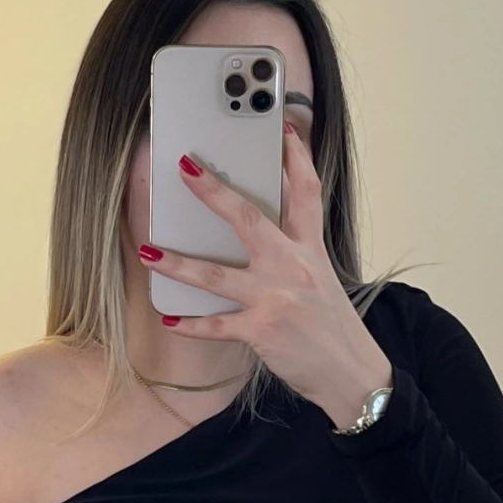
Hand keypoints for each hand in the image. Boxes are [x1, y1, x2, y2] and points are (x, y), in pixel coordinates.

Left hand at [138, 122, 393, 427]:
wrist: (352, 374)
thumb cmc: (332, 327)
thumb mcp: (323, 280)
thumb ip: (295, 253)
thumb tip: (260, 234)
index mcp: (311, 250)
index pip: (306, 193)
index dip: (295, 157)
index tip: (282, 128)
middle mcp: (293, 267)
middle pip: (249, 218)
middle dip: (213, 191)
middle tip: (186, 167)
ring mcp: (276, 299)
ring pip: (218, 275)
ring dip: (179, 263)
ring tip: (150, 252)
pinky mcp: (262, 331)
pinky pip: (217, 325)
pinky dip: (191, 323)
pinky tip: (170, 317)